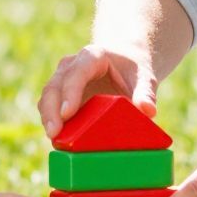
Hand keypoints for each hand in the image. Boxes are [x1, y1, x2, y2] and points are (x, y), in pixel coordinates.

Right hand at [38, 44, 158, 137]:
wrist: (124, 63)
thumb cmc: (133, 70)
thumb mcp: (144, 78)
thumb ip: (146, 93)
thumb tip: (148, 111)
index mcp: (93, 56)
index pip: (77, 72)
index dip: (70, 92)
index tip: (68, 113)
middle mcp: (72, 65)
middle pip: (55, 85)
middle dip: (52, 110)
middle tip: (55, 134)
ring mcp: (63, 79)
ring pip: (48, 96)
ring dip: (48, 118)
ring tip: (54, 140)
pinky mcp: (60, 94)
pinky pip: (49, 107)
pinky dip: (51, 122)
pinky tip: (58, 140)